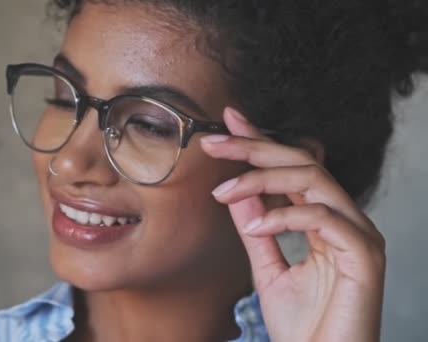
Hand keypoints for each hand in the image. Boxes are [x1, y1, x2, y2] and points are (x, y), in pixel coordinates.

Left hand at [200, 108, 385, 341]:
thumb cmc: (302, 324)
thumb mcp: (267, 267)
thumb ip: (256, 227)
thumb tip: (236, 191)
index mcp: (325, 219)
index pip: (292, 168)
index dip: (260, 142)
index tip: (228, 122)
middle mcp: (345, 219)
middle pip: (302, 162)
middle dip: (254, 148)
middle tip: (214, 141)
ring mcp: (358, 234)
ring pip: (313, 180)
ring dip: (261, 179)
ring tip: (223, 191)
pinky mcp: (365, 254)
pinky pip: (322, 217)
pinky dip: (283, 217)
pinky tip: (254, 226)